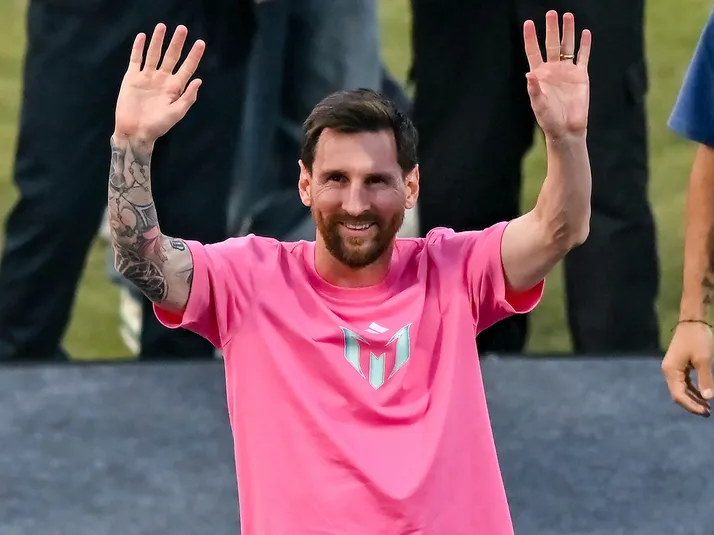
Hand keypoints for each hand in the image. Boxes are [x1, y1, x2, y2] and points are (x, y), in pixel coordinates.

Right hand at [114, 24, 204, 142]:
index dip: (194, 56)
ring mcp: (147, 77)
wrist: (135, 132)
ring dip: (158, 40)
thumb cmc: (158, 126)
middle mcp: (162, 79)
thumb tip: (199, 80)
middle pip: (171, 57)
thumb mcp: (176, 113)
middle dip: (177, 43)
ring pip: (154, 54)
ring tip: (162, 26)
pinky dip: (139, 48)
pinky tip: (143, 37)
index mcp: (175, 88)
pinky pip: (136, 59)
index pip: (187, 68)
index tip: (200, 43)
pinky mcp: (132, 77)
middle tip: (182, 28)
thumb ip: (188, 97)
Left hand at [523, 11, 591, 139]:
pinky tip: (585, 33)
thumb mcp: (538, 104)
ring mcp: (567, 72)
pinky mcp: (581, 76)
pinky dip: (585, 45)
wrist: (567, 129)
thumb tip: (529, 73)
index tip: (528, 23)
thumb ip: (534, 89)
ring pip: (567, 47)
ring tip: (568, 15)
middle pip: (551, 44)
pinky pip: (583, 57)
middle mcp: (552, 70)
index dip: (531, 38)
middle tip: (551, 13)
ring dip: (568, 32)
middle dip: (551, 28)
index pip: (533, 52)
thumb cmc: (549, 119)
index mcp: (539, 75)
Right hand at [661, 321, 713, 416]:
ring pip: (681, 389)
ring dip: (693, 398)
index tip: (706, 412)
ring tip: (707, 407)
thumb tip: (708, 398)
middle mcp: (669, 371)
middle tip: (708, 412)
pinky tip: (703, 396)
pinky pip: (684, 383)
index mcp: (671, 371)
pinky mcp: (678, 366)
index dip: (691, 405)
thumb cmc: (697, 339)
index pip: (679, 395)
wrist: (692, 322)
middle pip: (678, 394)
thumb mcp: (704, 360)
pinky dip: (693, 390)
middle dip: (692, 404)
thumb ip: (705, 380)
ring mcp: (672, 369)